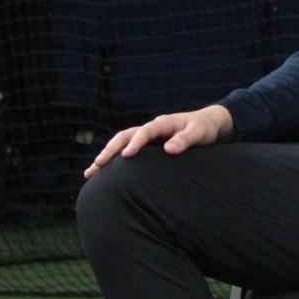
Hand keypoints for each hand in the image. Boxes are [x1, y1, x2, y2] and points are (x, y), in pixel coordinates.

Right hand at [83, 105, 233, 177]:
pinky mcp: (147, 147)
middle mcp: (150, 129)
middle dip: (110, 150)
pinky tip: (101, 174)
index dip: (135, 143)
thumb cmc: (203, 128)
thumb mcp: (199, 132)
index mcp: (162, 124)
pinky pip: (126, 152)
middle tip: (98, 164)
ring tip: (90, 172)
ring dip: (106, 156)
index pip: (144, 132)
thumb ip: (185, 140)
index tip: (126, 156)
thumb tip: (169, 149)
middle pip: (124, 136)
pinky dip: (114, 162)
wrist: (207, 125)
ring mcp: (147, 138)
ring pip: (121, 144)